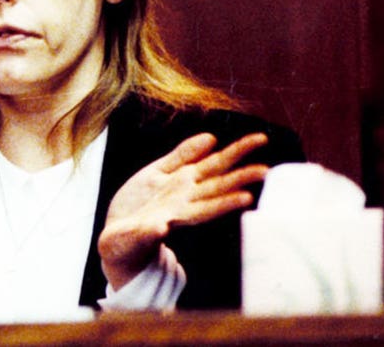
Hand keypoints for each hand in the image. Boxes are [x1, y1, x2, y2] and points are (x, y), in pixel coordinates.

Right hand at [98, 132, 268, 289]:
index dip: (226, 202)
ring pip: (206, 167)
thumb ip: (146, 232)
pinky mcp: (158, 175)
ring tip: (257, 143)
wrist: (117, 232)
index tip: (247, 197)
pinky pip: (178, 158)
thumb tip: (161, 228)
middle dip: (242, 175)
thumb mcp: (133, 239)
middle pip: (217, 184)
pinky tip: (208, 139)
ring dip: (231, 156)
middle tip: (266, 169)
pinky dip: (192, 148)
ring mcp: (172, 186)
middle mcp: (182, 199)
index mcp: (177, 217)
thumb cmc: (126, 244)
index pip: (208, 208)